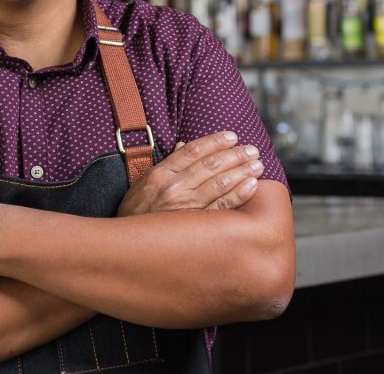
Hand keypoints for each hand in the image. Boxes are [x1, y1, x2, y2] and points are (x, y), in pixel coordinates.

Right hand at [117, 131, 263, 215]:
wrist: (127, 247)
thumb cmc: (136, 214)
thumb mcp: (144, 184)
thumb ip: (167, 164)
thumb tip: (184, 145)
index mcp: (160, 174)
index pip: (193, 151)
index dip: (215, 141)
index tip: (232, 137)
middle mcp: (173, 187)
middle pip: (211, 165)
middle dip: (235, 155)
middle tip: (252, 150)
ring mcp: (185, 207)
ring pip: (220, 184)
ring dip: (242, 171)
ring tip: (257, 165)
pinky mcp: (195, 226)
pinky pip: (222, 207)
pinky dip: (239, 194)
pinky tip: (252, 185)